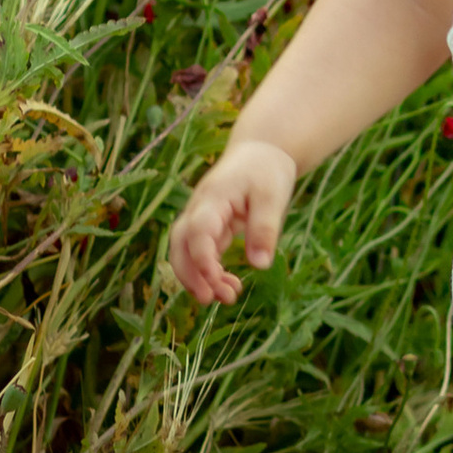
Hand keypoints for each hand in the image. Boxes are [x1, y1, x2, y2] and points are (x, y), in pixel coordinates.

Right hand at [169, 137, 298, 303]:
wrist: (260, 152)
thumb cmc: (266, 170)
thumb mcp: (273, 197)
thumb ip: (265, 229)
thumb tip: (259, 265)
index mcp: (213, 198)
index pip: (197, 231)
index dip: (202, 259)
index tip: (215, 281)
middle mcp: (199, 209)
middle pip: (180, 244)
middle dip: (190, 274)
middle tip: (211, 299)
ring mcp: (201, 219)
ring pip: (186, 252)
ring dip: (199, 278)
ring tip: (227, 298)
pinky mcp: (209, 229)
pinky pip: (201, 254)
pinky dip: (210, 272)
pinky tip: (230, 286)